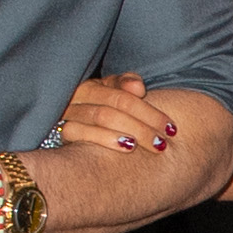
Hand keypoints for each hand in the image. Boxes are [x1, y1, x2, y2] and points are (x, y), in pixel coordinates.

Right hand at [53, 72, 182, 153]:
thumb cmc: (99, 113)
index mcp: (95, 85)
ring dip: (130, 131)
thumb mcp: (113, 96)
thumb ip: (127, 86)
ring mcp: (68, 112)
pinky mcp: (61, 131)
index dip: (149, 112)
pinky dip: (104, 138)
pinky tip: (126, 147)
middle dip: (144, 125)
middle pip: (115, 107)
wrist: (69, 131)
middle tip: (163, 143)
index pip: (125, 95)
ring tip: (152, 145)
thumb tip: (138, 88)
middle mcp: (79, 95)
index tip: (171, 128)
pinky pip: (79, 132)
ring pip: (101, 117)